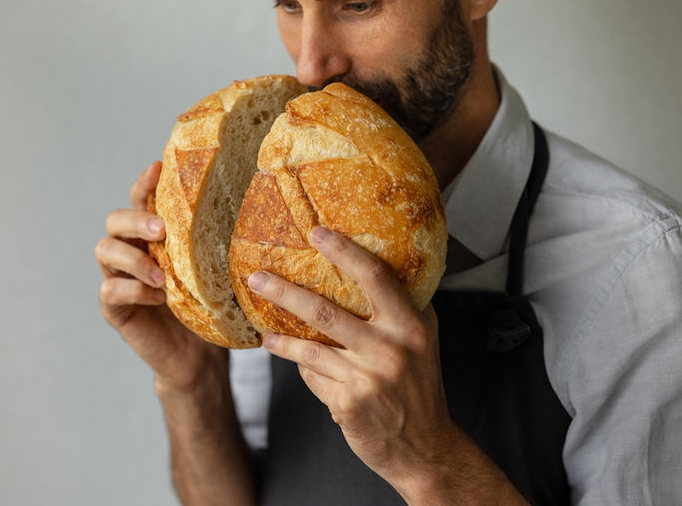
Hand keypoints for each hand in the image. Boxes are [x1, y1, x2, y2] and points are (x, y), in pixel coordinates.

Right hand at [96, 162, 225, 392]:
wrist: (198, 356)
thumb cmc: (209, 307)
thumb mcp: (215, 271)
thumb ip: (216, 244)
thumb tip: (254, 208)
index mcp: (152, 236)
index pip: (142, 200)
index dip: (145, 183)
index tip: (158, 168)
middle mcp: (131, 250)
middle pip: (115, 220)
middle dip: (136, 220)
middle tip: (162, 230)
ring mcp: (118, 278)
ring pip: (105, 250)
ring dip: (134, 258)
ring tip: (162, 275)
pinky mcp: (114, 308)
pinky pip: (110, 290)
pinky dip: (134, 290)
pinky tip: (159, 297)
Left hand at [247, 226, 472, 499]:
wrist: (426, 448)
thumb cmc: (419, 386)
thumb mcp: (423, 341)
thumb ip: (401, 307)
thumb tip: (366, 265)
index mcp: (411, 326)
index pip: (375, 277)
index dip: (344, 252)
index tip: (316, 233)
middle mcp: (391, 349)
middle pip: (326, 311)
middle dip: (284, 292)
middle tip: (256, 277)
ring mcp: (367, 379)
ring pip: (310, 349)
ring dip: (281, 338)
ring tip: (264, 330)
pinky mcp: (348, 405)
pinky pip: (314, 377)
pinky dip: (304, 369)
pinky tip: (296, 364)